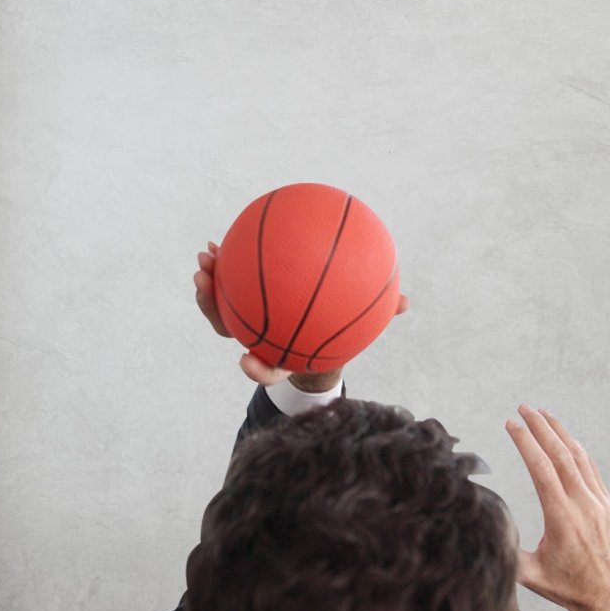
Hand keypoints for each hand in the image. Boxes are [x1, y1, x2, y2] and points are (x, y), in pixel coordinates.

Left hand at [195, 243, 409, 387]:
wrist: (319, 339)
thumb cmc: (341, 332)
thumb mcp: (362, 327)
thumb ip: (378, 316)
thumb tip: (406, 302)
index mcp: (284, 355)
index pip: (269, 368)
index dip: (256, 368)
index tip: (245, 360)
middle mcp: (260, 339)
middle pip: (230, 330)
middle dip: (211, 308)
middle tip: (204, 280)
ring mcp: (248, 321)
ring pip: (221, 308)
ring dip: (208, 284)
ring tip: (206, 256)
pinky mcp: (244, 303)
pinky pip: (231, 285)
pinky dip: (226, 265)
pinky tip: (224, 242)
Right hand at [506, 406, 609, 610]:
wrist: (608, 597)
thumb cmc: (566, 588)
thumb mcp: (531, 575)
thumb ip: (507, 553)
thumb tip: (480, 530)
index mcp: (562, 518)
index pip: (542, 469)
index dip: (526, 443)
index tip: (511, 423)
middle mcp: (583, 504)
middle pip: (561, 454)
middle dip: (541, 427)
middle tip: (524, 407)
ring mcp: (598, 501)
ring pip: (578, 457)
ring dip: (560, 432)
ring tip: (543, 414)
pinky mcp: (605, 503)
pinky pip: (590, 468)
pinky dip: (576, 449)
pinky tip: (565, 440)